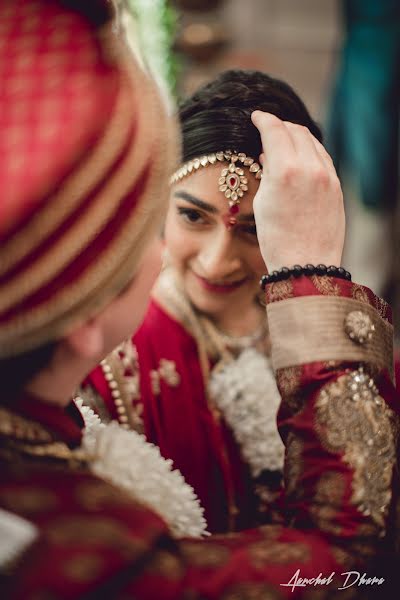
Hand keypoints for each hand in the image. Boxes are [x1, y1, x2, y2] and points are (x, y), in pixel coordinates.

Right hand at [251, 111, 344, 272]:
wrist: (306, 264)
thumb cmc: (277, 239)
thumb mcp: (262, 203)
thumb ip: (267, 172)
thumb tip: (267, 155)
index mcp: (284, 171)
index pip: (274, 130)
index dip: (263, 119)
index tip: (256, 117)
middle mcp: (309, 168)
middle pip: (295, 130)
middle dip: (279, 125)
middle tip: (267, 127)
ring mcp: (327, 176)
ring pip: (312, 141)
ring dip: (296, 136)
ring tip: (284, 141)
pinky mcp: (336, 186)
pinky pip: (323, 157)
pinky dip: (310, 151)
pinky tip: (301, 157)